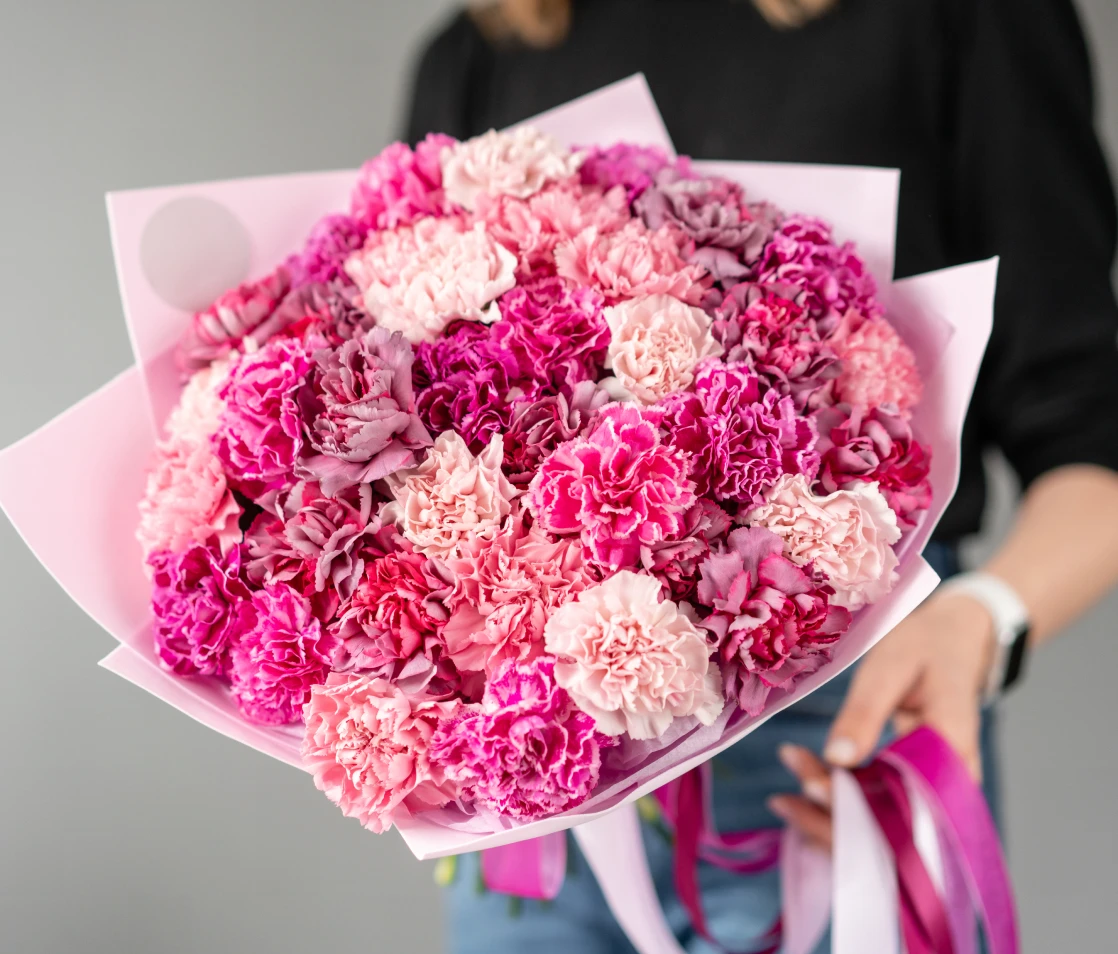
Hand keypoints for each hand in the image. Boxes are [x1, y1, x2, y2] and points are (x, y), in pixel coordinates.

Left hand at [767, 590, 995, 849]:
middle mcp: (951, 792)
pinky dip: (840, 815)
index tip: (811, 786)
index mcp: (954, 759)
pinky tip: (803, 802)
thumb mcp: (890, 668)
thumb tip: (836, 759)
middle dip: (832, 823)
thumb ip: (865, 712)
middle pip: (891, 837)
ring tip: (780, 801)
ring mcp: (935, 798)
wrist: (952, 641)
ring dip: (829, 823)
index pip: (905, 811)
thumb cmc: (924, 649)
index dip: (856, 813)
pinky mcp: (916, 794)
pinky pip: (879, 820)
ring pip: (881, 835)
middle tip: (780, 799)